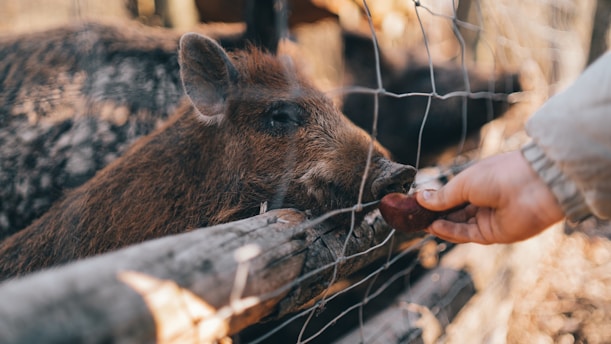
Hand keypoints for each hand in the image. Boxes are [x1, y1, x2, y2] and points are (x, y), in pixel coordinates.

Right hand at [416, 151, 564, 243]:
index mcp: (479, 184)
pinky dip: (450, 231)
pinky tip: (434, 226)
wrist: (534, 187)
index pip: (452, 196)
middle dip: (433, 214)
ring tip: (419, 221)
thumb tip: (420, 197)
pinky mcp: (493, 234)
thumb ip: (442, 195)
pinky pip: (467, 234)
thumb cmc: (500, 175)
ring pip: (458, 225)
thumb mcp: (464, 182)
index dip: (434, 200)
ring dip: (439, 224)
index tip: (415, 202)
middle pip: (453, 212)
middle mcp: (483, 202)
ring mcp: (488, 219)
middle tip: (412, 215)